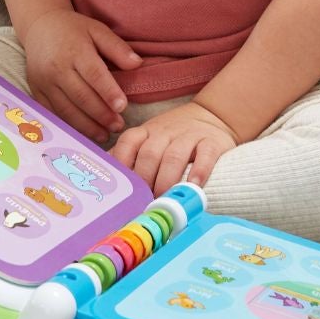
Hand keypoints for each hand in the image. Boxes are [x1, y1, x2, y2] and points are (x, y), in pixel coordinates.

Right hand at [20, 9, 141, 145]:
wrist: (39, 27)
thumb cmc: (73, 30)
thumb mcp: (97, 30)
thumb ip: (117, 48)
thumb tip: (137, 64)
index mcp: (75, 50)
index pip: (94, 74)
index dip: (108, 92)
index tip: (122, 107)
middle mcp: (56, 68)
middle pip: (81, 96)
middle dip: (101, 115)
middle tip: (118, 126)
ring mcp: (44, 82)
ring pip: (66, 109)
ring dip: (86, 125)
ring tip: (105, 135)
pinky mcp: (36, 91)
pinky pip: (53, 113)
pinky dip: (68, 125)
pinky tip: (84, 132)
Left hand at [112, 100, 239, 191]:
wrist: (212, 115)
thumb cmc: (174, 137)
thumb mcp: (150, 139)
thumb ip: (129, 157)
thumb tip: (107, 181)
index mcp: (146, 132)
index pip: (128, 143)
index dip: (123, 166)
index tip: (122, 189)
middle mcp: (165, 132)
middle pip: (150, 154)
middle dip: (145, 180)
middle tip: (144, 203)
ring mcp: (189, 135)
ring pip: (174, 156)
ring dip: (167, 180)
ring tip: (165, 201)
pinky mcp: (212, 141)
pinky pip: (205, 154)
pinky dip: (200, 171)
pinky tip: (194, 187)